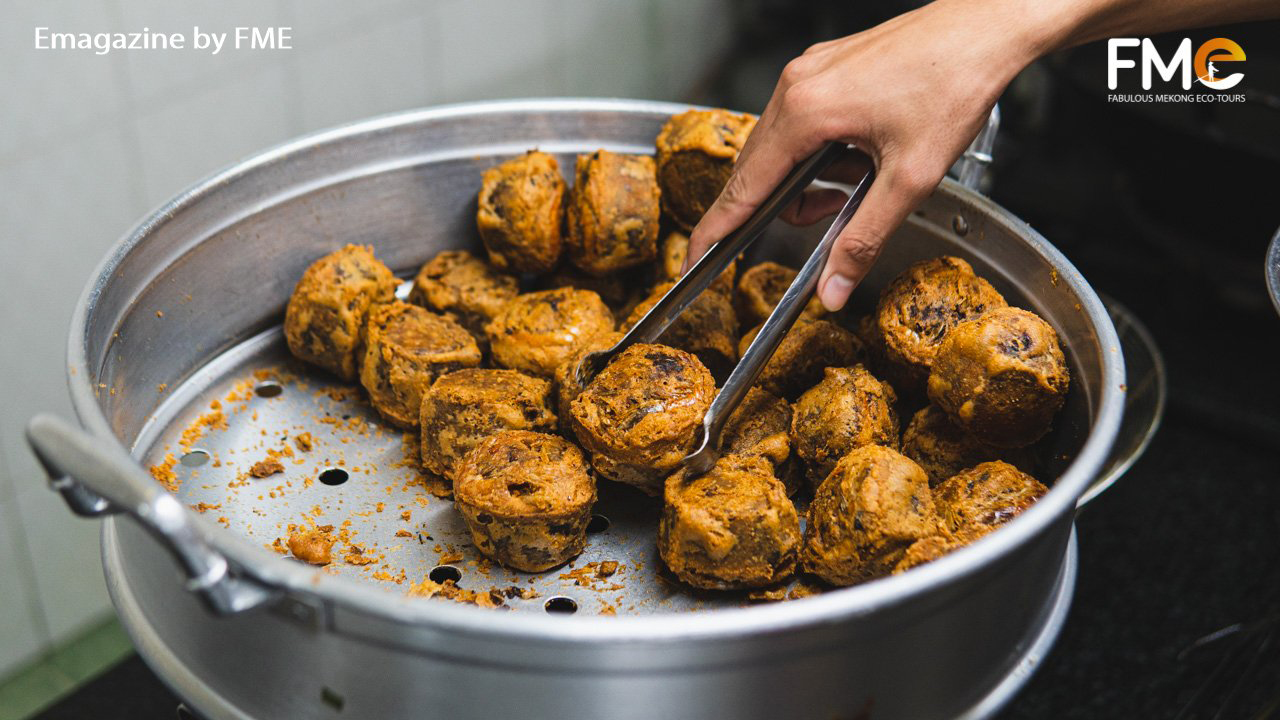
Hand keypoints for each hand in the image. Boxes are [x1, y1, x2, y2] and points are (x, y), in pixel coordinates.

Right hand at [684, 0, 1049, 310]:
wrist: (987, 26)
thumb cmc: (954, 82)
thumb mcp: (910, 178)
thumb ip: (864, 239)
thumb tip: (834, 286)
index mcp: (805, 111)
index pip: (744, 186)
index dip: (718, 230)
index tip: (696, 260)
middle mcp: (796, 85)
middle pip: (760, 169)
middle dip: (789, 205)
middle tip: (834, 217)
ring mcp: (809, 71)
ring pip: (783, 147)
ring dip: (812, 178)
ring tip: (863, 181)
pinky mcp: (826, 67)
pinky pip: (803, 122)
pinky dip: (823, 152)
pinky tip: (863, 154)